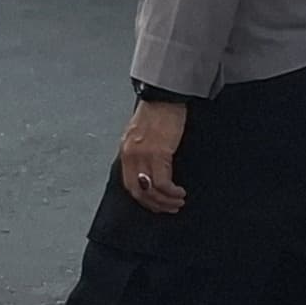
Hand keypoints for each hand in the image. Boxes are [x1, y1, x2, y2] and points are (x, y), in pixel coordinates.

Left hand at [117, 95, 189, 214]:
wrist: (164, 96)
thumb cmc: (156, 112)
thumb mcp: (141, 134)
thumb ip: (140, 152)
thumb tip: (147, 170)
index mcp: (126, 151)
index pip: (129, 184)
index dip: (143, 199)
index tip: (155, 204)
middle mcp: (131, 155)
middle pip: (139, 192)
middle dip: (154, 205)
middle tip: (168, 208)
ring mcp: (143, 155)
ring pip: (151, 191)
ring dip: (166, 201)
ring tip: (177, 202)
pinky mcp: (158, 153)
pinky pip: (163, 183)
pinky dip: (171, 192)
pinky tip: (180, 192)